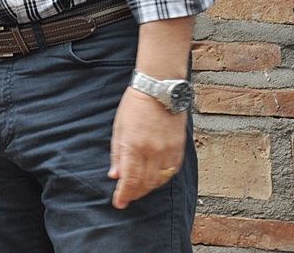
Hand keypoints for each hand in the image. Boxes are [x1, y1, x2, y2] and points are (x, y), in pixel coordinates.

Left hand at [108, 88, 187, 208]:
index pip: (129, 180)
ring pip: (158, 181)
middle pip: (144, 184)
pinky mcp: (179, 148)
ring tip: (138, 189)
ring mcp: (168, 151)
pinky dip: (161, 179)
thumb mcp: (119, 127)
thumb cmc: (135, 105)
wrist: (160, 89)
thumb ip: (117, 153)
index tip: (118, 203)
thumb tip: (115, 175)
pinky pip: (171, 172)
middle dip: (134, 194)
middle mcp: (152, 152)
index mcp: (134, 146)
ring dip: (147, 189)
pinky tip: (154, 179)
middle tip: (126, 197)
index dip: (123, 195)